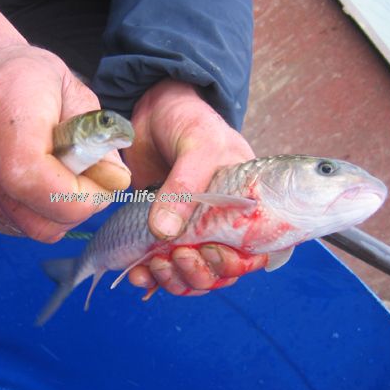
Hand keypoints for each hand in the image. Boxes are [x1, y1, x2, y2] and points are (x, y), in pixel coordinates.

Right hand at [0, 41, 130, 240]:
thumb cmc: (34, 79)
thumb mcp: (78, 94)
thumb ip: (99, 139)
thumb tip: (116, 183)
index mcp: (7, 102)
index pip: (32, 177)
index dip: (76, 196)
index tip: (102, 183)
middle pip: (32, 216)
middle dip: (75, 210)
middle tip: (89, 183)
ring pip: (26, 227)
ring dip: (57, 213)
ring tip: (61, 176)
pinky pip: (10, 225)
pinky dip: (34, 213)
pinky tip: (35, 181)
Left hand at [123, 79, 265, 295]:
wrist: (152, 110)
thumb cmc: (190, 120)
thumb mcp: (198, 145)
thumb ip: (186, 187)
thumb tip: (165, 233)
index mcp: (245, 206)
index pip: (251, 252)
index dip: (234, 264)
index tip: (209, 252)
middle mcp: (219, 224)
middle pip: (218, 272)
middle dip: (197, 274)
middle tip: (176, 257)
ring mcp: (189, 230)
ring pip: (189, 276)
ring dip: (173, 280)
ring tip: (153, 265)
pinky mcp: (160, 232)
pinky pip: (161, 266)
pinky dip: (150, 276)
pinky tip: (137, 272)